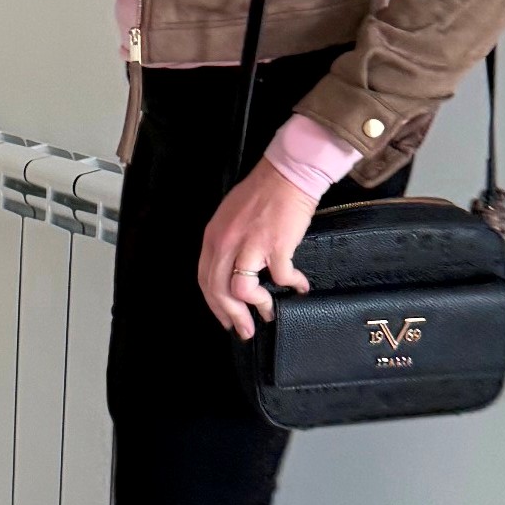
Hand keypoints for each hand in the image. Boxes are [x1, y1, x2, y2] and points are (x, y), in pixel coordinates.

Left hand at [199, 161, 318, 338]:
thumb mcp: (230, 219)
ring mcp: (250, 244)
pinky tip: (299, 287)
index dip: (214, 305)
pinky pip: (281, 277)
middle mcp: (226, 242)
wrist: (287, 174)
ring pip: (242, 290)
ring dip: (257, 306)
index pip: (204, 279)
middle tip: (245, 330)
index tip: (225, 319)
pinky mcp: (276, 245)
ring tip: (269, 313)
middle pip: (219, 290)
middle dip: (232, 316)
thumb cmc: (262, 194)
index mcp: (213, 237)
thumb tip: (232, 273)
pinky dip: (292, 285)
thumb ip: (227, 245)